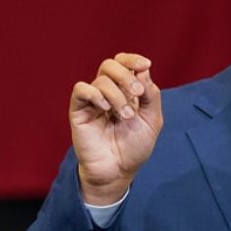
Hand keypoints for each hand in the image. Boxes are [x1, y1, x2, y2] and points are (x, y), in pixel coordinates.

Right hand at [69, 53, 163, 204]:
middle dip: (126, 75)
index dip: (133, 59)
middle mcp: (108, 92)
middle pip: (110, 65)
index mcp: (126, 91)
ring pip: (101, 79)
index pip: (124, 63)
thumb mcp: (152, 119)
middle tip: (137, 92)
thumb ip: (151, 94)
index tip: (146, 65)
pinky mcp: (78, 111)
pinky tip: (106, 108)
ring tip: (126, 116)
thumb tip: (144, 69)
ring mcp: (93, 101)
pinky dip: (95, 94)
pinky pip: (81, 90)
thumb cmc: (135, 146)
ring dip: (117, 95)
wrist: (119, 170)